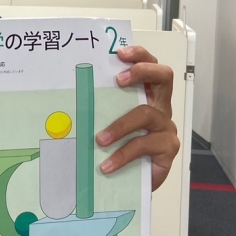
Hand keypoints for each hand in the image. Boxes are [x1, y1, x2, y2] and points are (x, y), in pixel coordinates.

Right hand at [95, 46, 179, 235]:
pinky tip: (117, 54)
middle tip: (102, 135)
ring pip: (161, 87)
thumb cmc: (119, 194)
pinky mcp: (148, 89)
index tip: (103, 168)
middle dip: (129, 127)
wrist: (129, 162)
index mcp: (157, 166)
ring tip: (114, 77)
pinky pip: (151, 69)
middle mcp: (162, 134)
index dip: (133, 160)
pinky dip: (139, 59)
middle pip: (157, 120)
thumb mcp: (114, 226)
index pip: (155, 157)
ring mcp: (158, 108)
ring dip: (140, 80)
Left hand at [96, 46, 178, 192]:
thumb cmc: (118, 147)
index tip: (118, 53)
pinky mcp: (168, 148)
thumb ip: (102, 107)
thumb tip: (68, 95)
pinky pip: (144, 145)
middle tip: (119, 80)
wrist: (131, 182)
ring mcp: (166, 126)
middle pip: (163, 76)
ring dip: (120, 125)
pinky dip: (123, 154)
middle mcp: (160, 106)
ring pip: (147, 114)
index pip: (150, 64)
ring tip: (99, 139)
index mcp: (147, 95)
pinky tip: (107, 164)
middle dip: (142, 71)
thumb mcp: (109, 122)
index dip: (139, 55)